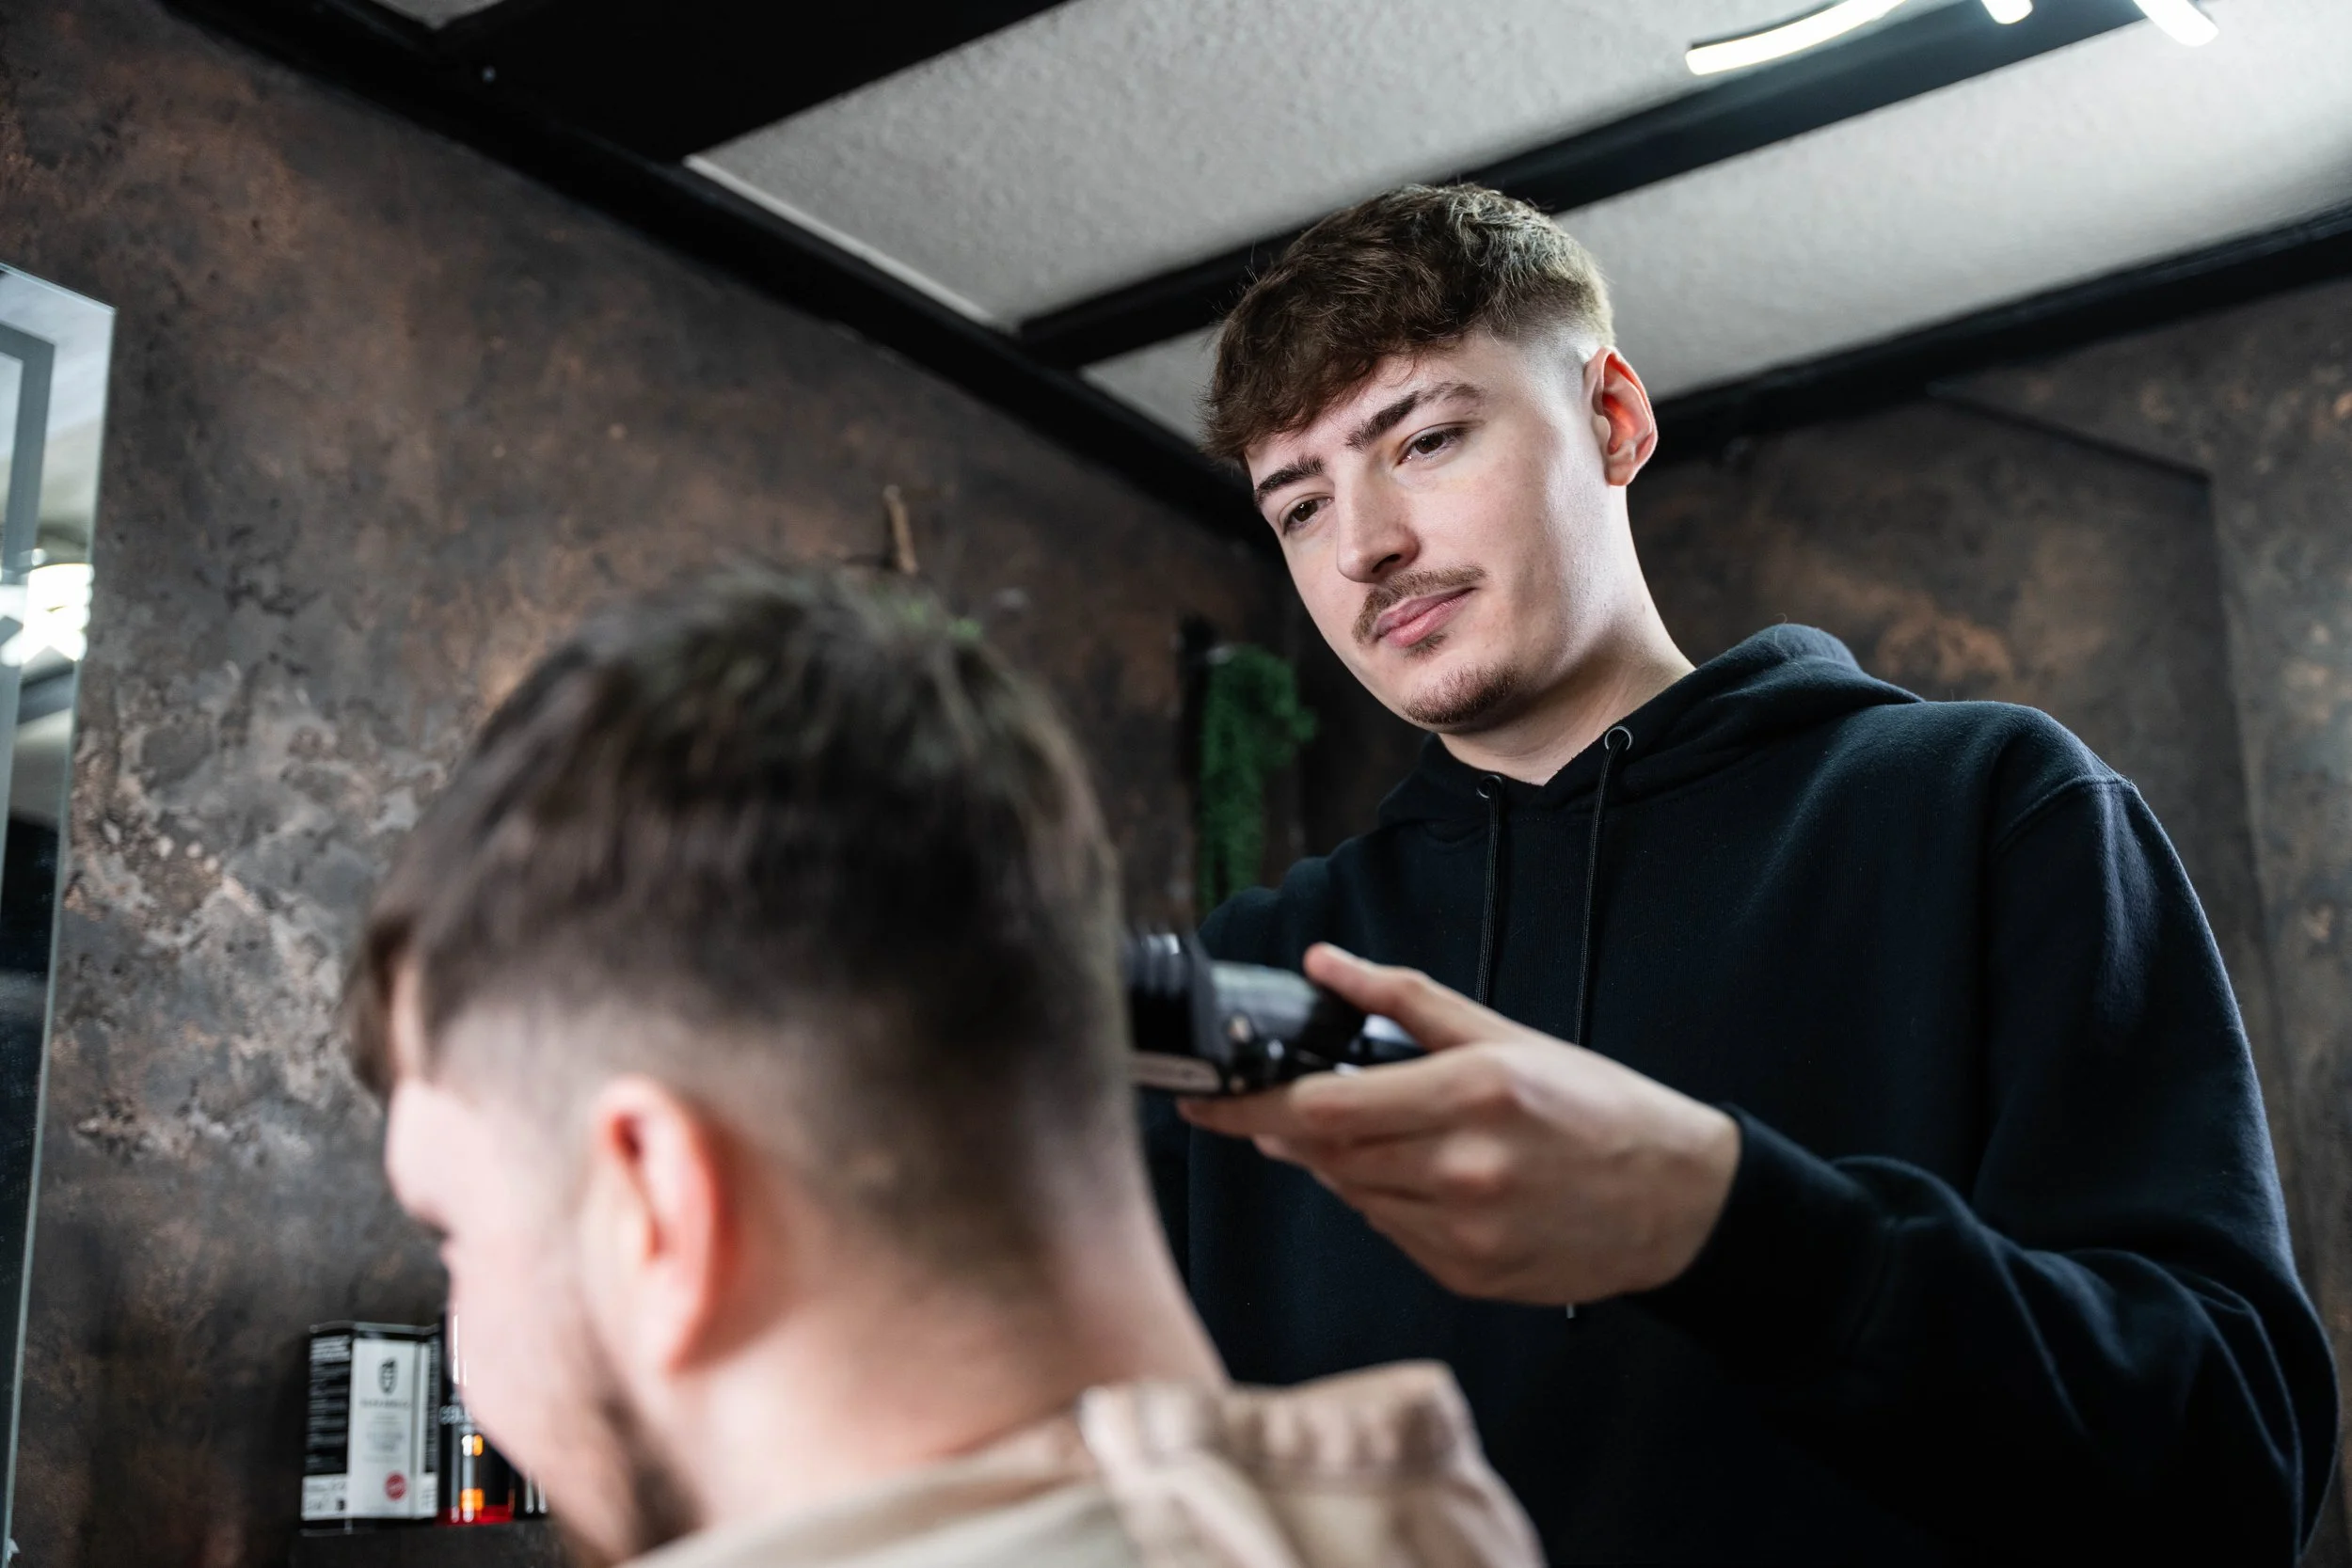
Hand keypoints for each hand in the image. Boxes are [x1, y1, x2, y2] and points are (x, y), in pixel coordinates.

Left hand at [1179, 945, 1740, 1305]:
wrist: (1679, 1199)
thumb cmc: (1597, 1107)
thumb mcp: (1506, 1035)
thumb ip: (1405, 999)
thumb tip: (1325, 962)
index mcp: (1473, 1093)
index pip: (1325, 1107)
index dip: (1253, 1108)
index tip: (1207, 1104)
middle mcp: (1464, 1168)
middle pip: (1328, 1155)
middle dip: (1296, 1132)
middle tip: (1291, 1108)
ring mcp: (1466, 1231)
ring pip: (1353, 1196)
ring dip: (1343, 1164)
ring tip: (1390, 1135)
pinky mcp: (1468, 1275)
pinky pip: (1391, 1234)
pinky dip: (1386, 1203)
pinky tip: (1425, 1178)